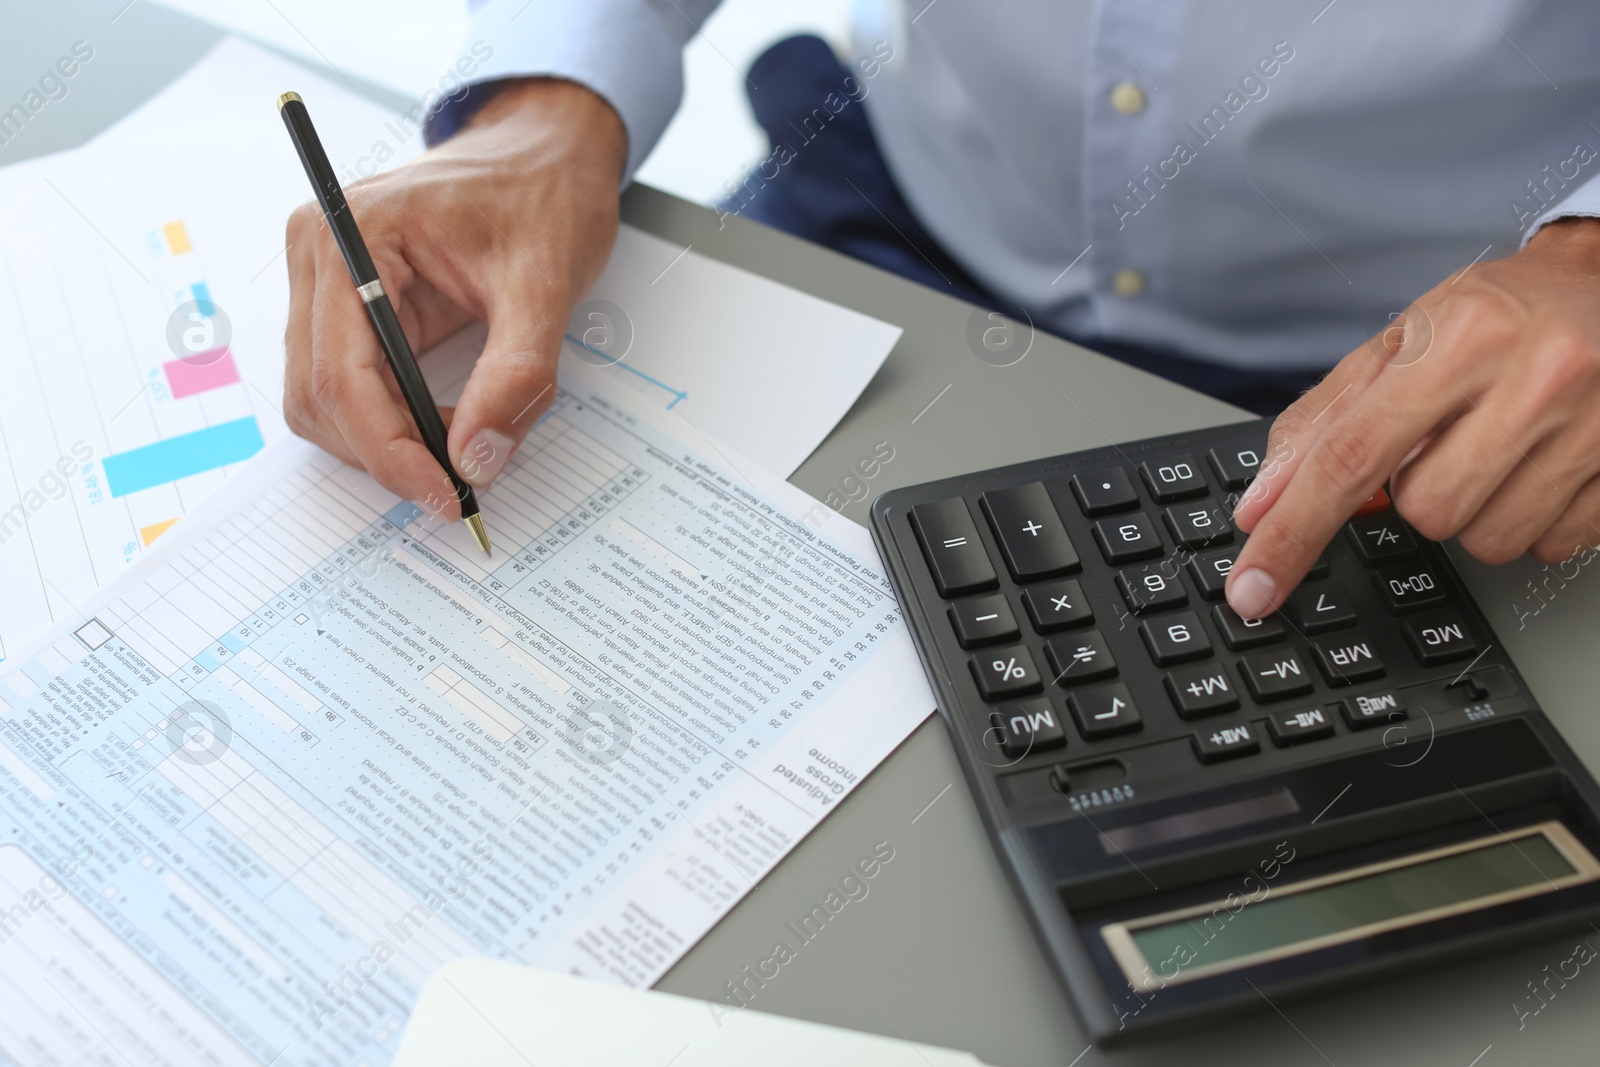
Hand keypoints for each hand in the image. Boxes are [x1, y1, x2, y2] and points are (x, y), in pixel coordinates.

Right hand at [283, 78, 626, 519]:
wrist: (546, 155)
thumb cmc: (543, 195)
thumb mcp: (544, 286)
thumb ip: (514, 377)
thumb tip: (476, 458)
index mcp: (353, 233)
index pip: (341, 373)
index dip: (387, 449)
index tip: (442, 493)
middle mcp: (320, 253)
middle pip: (320, 396)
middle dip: (386, 450)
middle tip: (460, 482)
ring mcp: (325, 280)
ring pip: (326, 400)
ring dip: (387, 439)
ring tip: (464, 440)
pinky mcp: (347, 305)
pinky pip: (351, 385)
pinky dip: (393, 419)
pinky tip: (447, 419)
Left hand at [1228, 217, 1599, 618]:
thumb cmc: (1500, 316)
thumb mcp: (1404, 342)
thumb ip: (1323, 423)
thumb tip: (1262, 505)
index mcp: (1465, 335)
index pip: (1352, 456)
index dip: (1294, 529)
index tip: (1253, 585)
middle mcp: (1539, 374)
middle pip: (1426, 510)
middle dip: (1422, 489)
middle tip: (1451, 439)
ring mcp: (1599, 425)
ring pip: (1487, 539)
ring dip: (1476, 508)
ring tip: (1502, 447)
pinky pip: (1550, 546)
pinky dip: (1532, 517)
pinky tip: (1545, 462)